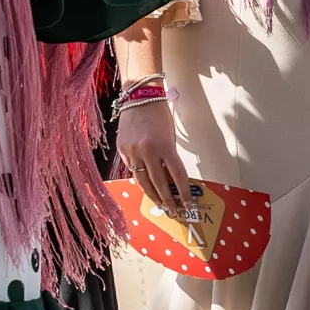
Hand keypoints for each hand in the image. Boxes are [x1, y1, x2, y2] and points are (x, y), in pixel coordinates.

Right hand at [115, 97, 190, 214]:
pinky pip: (132, 169)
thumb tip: (171, 179)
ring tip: (160, 205)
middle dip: (167, 199)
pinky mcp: (122, 150)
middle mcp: (147, 151)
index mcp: (164, 146)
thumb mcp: (170, 137)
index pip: (177, 175)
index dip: (183, 191)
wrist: (139, 98)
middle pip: (159, 183)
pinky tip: (146, 185)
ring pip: (142, 180)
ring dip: (153, 195)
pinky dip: (140, 178)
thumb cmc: (160, 116)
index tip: (187, 203)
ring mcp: (132, 152)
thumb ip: (169, 157)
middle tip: (173, 211)